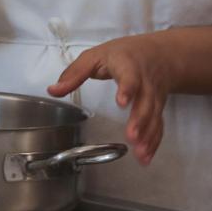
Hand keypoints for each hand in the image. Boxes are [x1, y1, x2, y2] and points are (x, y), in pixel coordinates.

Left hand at [47, 33, 174, 164]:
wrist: (158, 54)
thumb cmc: (122, 54)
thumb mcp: (94, 56)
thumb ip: (74, 73)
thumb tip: (53, 91)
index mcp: (127, 66)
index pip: (129, 77)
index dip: (127, 90)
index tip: (122, 103)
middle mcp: (145, 83)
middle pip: (145, 102)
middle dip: (139, 121)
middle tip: (131, 136)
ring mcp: (154, 96)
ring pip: (154, 116)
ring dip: (147, 136)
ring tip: (140, 153)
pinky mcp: (158, 108)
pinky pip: (158, 126)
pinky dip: (154, 142)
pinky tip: (146, 156)